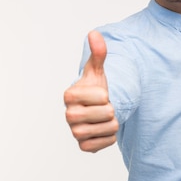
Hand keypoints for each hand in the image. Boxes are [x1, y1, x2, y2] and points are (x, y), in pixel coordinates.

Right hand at [64, 30, 118, 152]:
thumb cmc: (95, 88)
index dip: (106, 94)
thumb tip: (95, 34)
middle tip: (102, 107)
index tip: (98, 94)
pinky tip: (101, 129)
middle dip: (111, 109)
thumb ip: (98, 53)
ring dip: (112, 123)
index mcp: (69, 95)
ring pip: (109, 128)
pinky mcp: (83, 146)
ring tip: (103, 118)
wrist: (95, 109)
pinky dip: (110, 136)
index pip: (102, 96)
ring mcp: (75, 132)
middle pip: (107, 113)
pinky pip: (107, 142)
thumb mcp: (97, 70)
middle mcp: (68, 115)